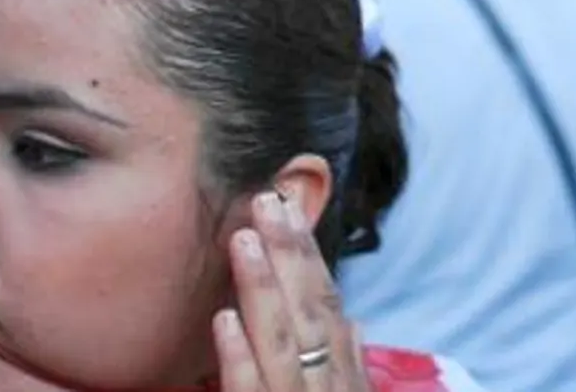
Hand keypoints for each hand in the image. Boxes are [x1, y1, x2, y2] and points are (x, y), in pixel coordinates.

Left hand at [215, 192, 371, 391]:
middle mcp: (325, 384)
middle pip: (309, 312)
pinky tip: (222, 319)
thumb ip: (351, 364)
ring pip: (282, 341)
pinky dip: (239, 356)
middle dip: (290, 254)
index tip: (290, 208)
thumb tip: (353, 323)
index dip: (310, 255)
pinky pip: (249, 391)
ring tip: (243, 240)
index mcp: (342, 373)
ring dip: (263, 288)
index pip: (327, 304)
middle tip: (266, 201)